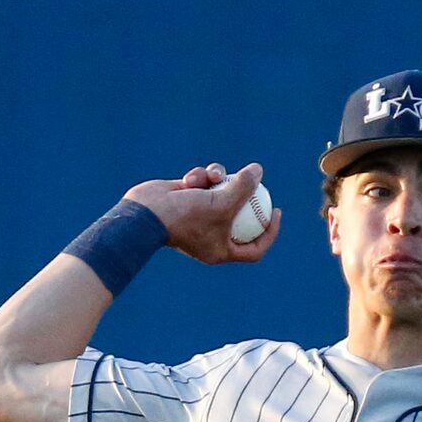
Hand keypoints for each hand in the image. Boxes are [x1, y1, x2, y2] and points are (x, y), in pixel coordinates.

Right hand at [124, 163, 280, 265]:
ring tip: (213, 176)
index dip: (270, 233)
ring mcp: (197, 217)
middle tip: (260, 185)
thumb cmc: (185, 217)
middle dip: (247, 198)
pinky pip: (202, 185)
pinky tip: (191, 179)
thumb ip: (243, 188)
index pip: (254, 248)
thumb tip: (259, 171)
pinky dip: (200, 178)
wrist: (144, 213)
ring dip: (219, 180)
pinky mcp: (185, 199)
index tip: (277, 213)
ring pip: (220, 193)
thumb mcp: (222, 204)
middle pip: (239, 217)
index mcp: (221, 250)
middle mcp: (210, 236)